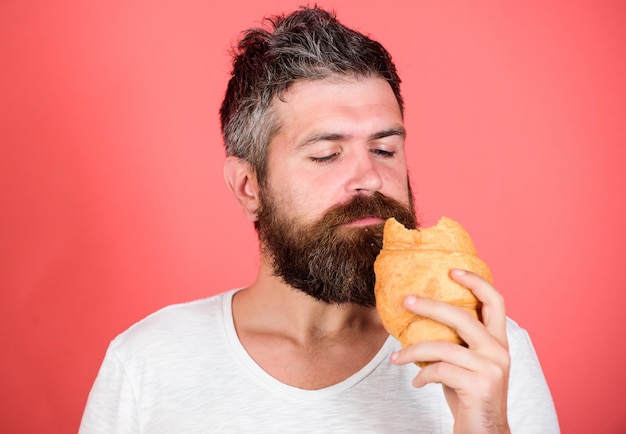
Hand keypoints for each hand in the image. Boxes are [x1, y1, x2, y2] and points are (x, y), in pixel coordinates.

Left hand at [390, 269, 510, 433]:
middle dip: (430, 305)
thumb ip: (455, 342)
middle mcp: (499, 351)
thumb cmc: (470, 395)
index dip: (475, 281)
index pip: (495, 301)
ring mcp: (492, 368)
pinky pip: (439, 371)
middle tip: (406, 301)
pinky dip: (422, 375)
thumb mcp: (466, 364)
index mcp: (498, 341)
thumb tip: (420, 318)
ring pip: (443, 346)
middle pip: (462, 316)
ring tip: (395, 357)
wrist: (485, 432)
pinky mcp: (479, 386)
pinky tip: (417, 382)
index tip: (451, 270)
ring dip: (412, 351)